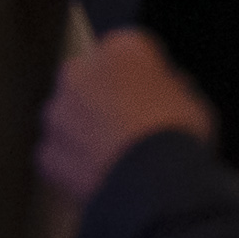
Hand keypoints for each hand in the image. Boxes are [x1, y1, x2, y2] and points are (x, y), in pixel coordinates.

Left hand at [42, 29, 217, 203]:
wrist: (152, 189)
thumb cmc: (178, 138)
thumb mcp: (193, 100)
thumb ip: (170, 87)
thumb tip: (165, 92)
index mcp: (121, 48)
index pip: (128, 48)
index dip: (142, 72)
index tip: (152, 90)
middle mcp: (80, 72)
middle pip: (89, 78)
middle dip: (104, 96)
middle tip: (131, 124)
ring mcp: (57, 114)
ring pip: (69, 115)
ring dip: (85, 129)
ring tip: (116, 155)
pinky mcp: (46, 153)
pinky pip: (60, 153)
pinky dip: (74, 162)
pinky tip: (101, 175)